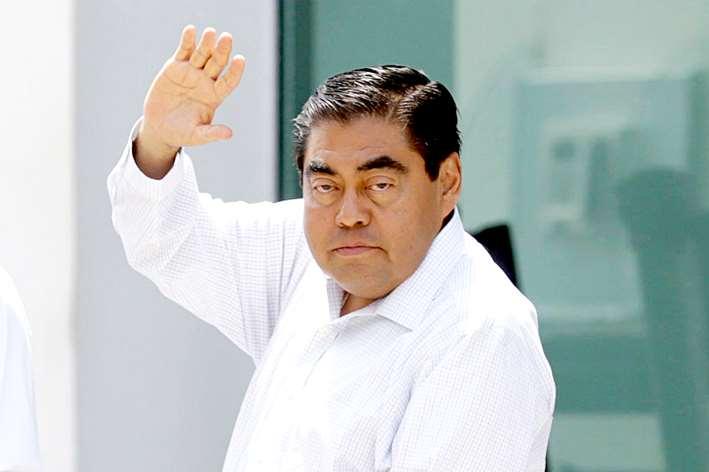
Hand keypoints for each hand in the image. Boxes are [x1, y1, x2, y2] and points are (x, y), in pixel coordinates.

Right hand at [135, 25, 245, 177]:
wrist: (160, 127)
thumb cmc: (182, 133)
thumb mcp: (197, 136)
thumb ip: (211, 134)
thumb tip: (229, 134)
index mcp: (214, 96)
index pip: (229, 81)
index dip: (235, 71)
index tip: (240, 60)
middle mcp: (206, 82)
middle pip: (217, 63)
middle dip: (222, 51)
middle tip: (227, 38)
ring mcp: (191, 72)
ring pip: (202, 54)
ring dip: (206, 43)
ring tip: (210, 32)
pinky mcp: (175, 67)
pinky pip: (184, 51)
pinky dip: (187, 41)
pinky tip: (191, 30)